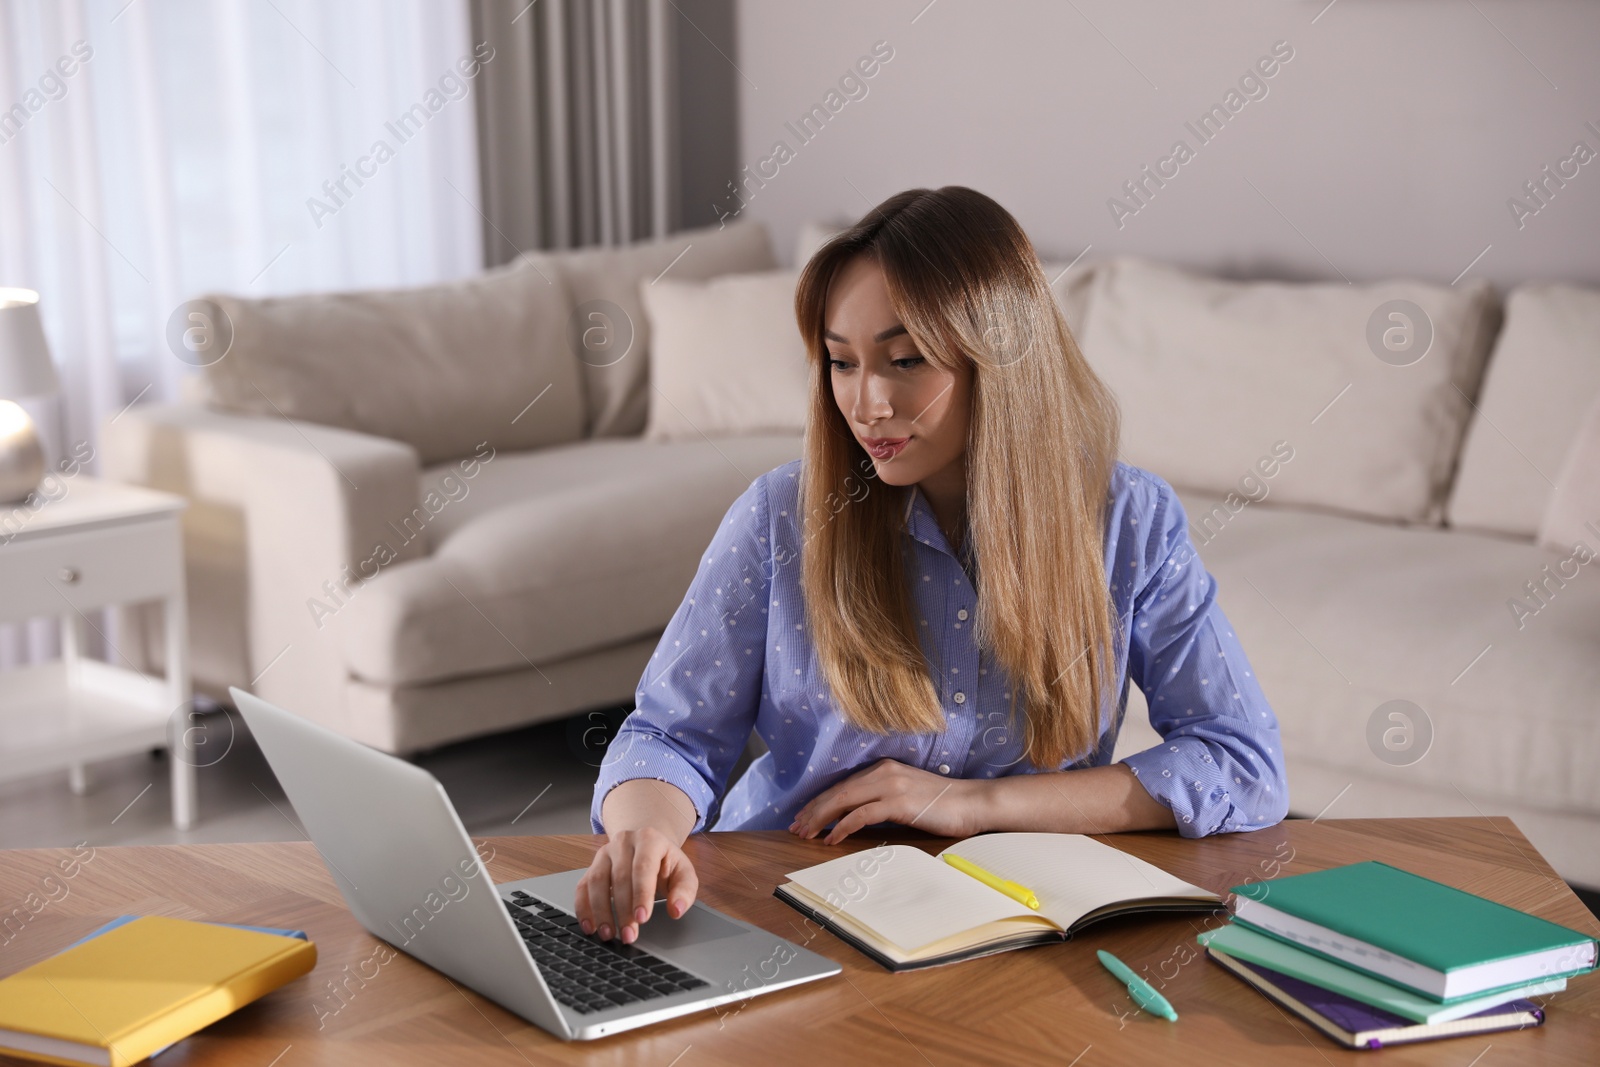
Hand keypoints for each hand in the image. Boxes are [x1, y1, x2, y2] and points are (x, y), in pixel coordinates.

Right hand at [574, 827, 698, 942]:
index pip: (643, 867)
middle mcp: (623, 843)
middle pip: (619, 877)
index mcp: (649, 839)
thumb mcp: (683, 873)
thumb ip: (684, 892)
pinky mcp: (591, 867)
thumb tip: (676, 910)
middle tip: (629, 935)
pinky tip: (590, 926)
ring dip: (600, 911)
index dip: (641, 894)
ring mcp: (604, 853)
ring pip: (596, 881)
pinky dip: (583, 908)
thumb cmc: (666, 863)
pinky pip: (582, 887)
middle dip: (623, 910)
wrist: (649, 848)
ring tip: (608, 934)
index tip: (642, 918)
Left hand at [788, 758, 985, 844]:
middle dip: (813, 810)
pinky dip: (842, 827)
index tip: (804, 817)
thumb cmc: (942, 805)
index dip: (820, 802)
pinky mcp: (898, 802)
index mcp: (883, 768)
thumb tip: (855, 817)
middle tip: (796, 827)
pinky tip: (832, 839)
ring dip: (821, 819)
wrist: (972, 803)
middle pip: (837, 791)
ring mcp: (890, 785)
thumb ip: (881, 800)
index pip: (843, 785)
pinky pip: (861, 815)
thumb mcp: (906, 796)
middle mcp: (883, 772)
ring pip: (843, 801)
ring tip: (806, 834)